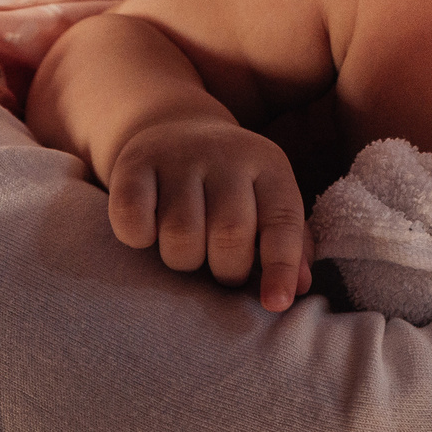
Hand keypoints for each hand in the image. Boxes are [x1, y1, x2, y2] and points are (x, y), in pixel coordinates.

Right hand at [105, 116, 312, 311]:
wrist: (176, 127)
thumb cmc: (231, 183)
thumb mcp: (268, 199)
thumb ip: (289, 243)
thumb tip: (299, 288)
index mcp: (269, 165)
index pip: (283, 220)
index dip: (281, 267)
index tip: (275, 303)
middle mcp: (226, 155)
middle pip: (230, 233)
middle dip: (227, 270)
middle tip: (221, 271)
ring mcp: (178, 157)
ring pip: (180, 234)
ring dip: (183, 260)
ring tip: (188, 251)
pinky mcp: (134, 164)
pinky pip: (133, 221)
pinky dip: (140, 240)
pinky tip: (150, 233)